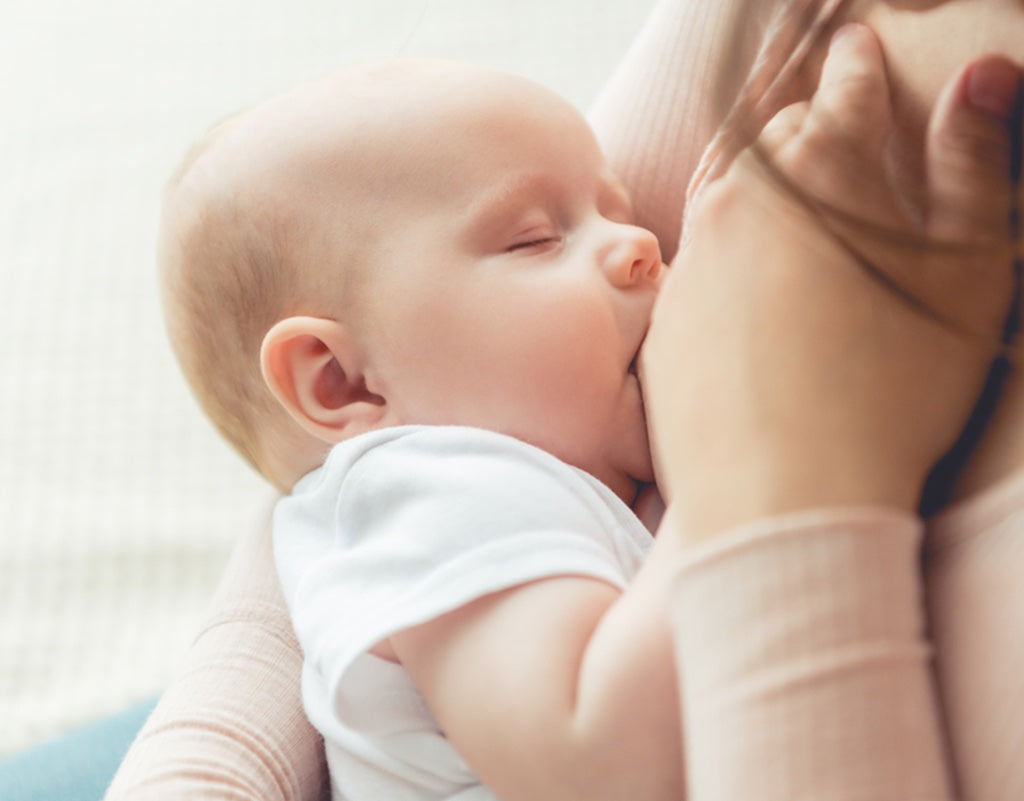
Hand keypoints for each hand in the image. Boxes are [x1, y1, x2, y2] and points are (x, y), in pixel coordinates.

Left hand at [641, 24, 1021, 541]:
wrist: (781, 495)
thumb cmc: (893, 393)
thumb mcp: (966, 277)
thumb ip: (973, 167)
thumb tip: (983, 75)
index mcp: (824, 173)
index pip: (845, 88)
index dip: (860, 64)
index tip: (859, 47)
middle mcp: (742, 200)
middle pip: (777, 133)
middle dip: (808, 116)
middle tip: (829, 116)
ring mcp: (693, 258)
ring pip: (725, 187)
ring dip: (757, 172)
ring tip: (783, 176)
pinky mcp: (665, 314)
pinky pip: (695, 257)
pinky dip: (724, 245)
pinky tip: (747, 271)